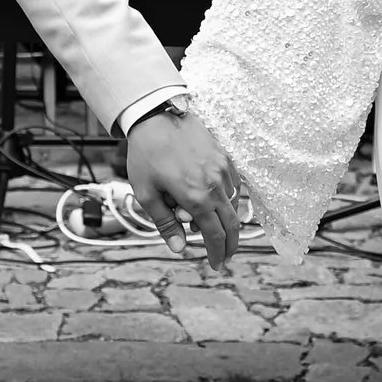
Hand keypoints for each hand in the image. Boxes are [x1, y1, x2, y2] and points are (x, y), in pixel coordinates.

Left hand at [124, 109, 239, 268]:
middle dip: (229, 245)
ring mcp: (223, 169)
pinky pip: (234, 186)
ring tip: (205, 225)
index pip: (215, 235)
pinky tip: (214, 202)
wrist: (156, 115)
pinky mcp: (225, 157)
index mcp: (196, 197)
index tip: (216, 265)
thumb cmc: (146, 154)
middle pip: (232, 224)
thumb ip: (165, 223)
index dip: (217, 254)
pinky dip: (228, 200)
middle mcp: (215, 185)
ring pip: (234, 205)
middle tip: (223, 257)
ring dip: (225, 221)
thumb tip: (179, 248)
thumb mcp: (147, 193)